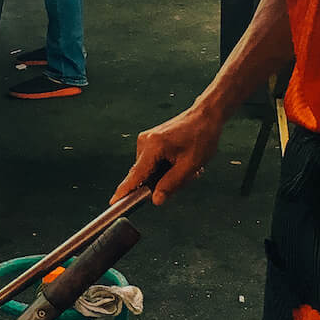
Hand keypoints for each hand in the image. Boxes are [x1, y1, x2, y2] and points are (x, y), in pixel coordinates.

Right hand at [110, 102, 225, 206]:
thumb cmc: (201, 138)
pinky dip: (164, 167)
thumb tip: (155, 199)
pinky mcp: (149, 140)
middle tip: (184, 177)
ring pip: (149, 169)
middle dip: (160, 182)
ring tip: (185, 166)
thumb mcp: (190, 166)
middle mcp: (144, 141)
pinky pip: (152, 162)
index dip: (125, 191)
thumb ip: (171, 184)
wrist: (205, 116)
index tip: (114, 203)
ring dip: (164, 174)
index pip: (136, 174)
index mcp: (154, 146)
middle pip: (143, 174)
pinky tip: (179, 161)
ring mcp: (145, 139)